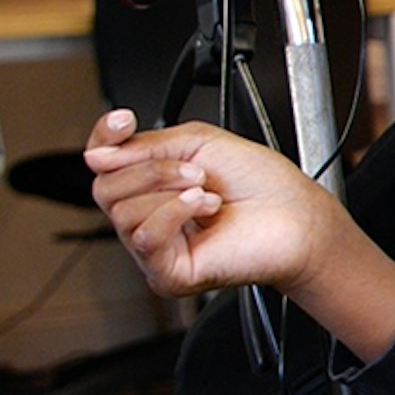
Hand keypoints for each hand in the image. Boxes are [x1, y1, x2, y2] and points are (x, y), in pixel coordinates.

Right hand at [84, 109, 349, 298]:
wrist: (298, 215)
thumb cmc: (262, 183)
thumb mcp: (200, 143)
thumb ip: (145, 145)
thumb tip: (96, 155)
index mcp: (152, 183)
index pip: (103, 162)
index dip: (104, 139)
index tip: (124, 121)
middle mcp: (148, 216)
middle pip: (105, 187)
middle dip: (151, 170)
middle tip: (196, 171)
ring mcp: (155, 247)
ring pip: (122, 212)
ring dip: (169, 190)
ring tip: (208, 192)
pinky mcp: (167, 273)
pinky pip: (144, 238)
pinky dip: (173, 213)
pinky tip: (203, 207)